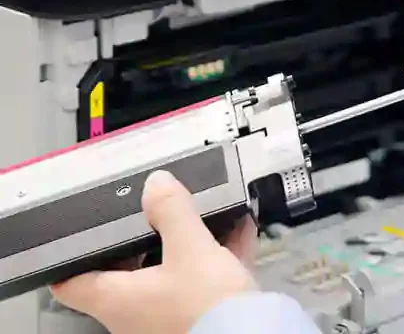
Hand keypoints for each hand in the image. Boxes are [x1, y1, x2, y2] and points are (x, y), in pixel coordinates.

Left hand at [51, 171, 257, 333]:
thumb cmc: (207, 306)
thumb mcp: (190, 247)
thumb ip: (171, 211)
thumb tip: (156, 184)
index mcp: (117, 299)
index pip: (69, 283)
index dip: (68, 258)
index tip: (77, 235)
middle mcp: (135, 313)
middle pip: (125, 271)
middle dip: (141, 238)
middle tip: (152, 212)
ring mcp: (167, 317)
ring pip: (169, 272)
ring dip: (184, 243)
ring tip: (204, 214)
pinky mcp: (200, 316)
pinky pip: (202, 279)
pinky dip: (215, 255)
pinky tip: (238, 230)